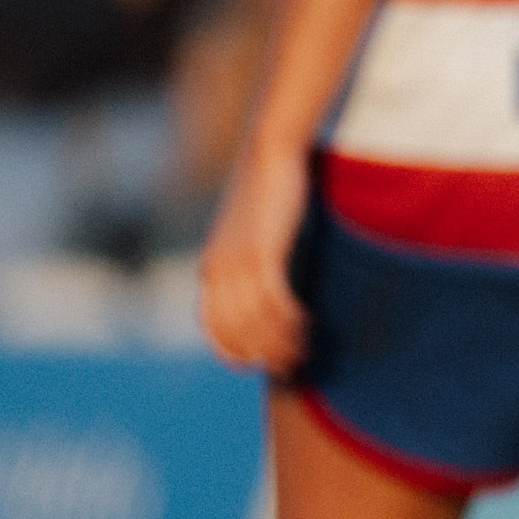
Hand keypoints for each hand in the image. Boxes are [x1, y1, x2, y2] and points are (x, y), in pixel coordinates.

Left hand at [197, 146, 314, 375]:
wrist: (269, 153)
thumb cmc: (268, 191)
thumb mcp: (252, 233)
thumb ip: (253, 261)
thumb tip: (271, 290)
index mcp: (211, 268)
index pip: (213, 328)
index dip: (235, 353)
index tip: (261, 365)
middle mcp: (217, 269)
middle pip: (235, 331)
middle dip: (264, 353)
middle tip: (294, 363)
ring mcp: (236, 261)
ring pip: (255, 321)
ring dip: (281, 341)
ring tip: (304, 348)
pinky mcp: (261, 252)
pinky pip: (272, 301)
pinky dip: (289, 320)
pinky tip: (307, 323)